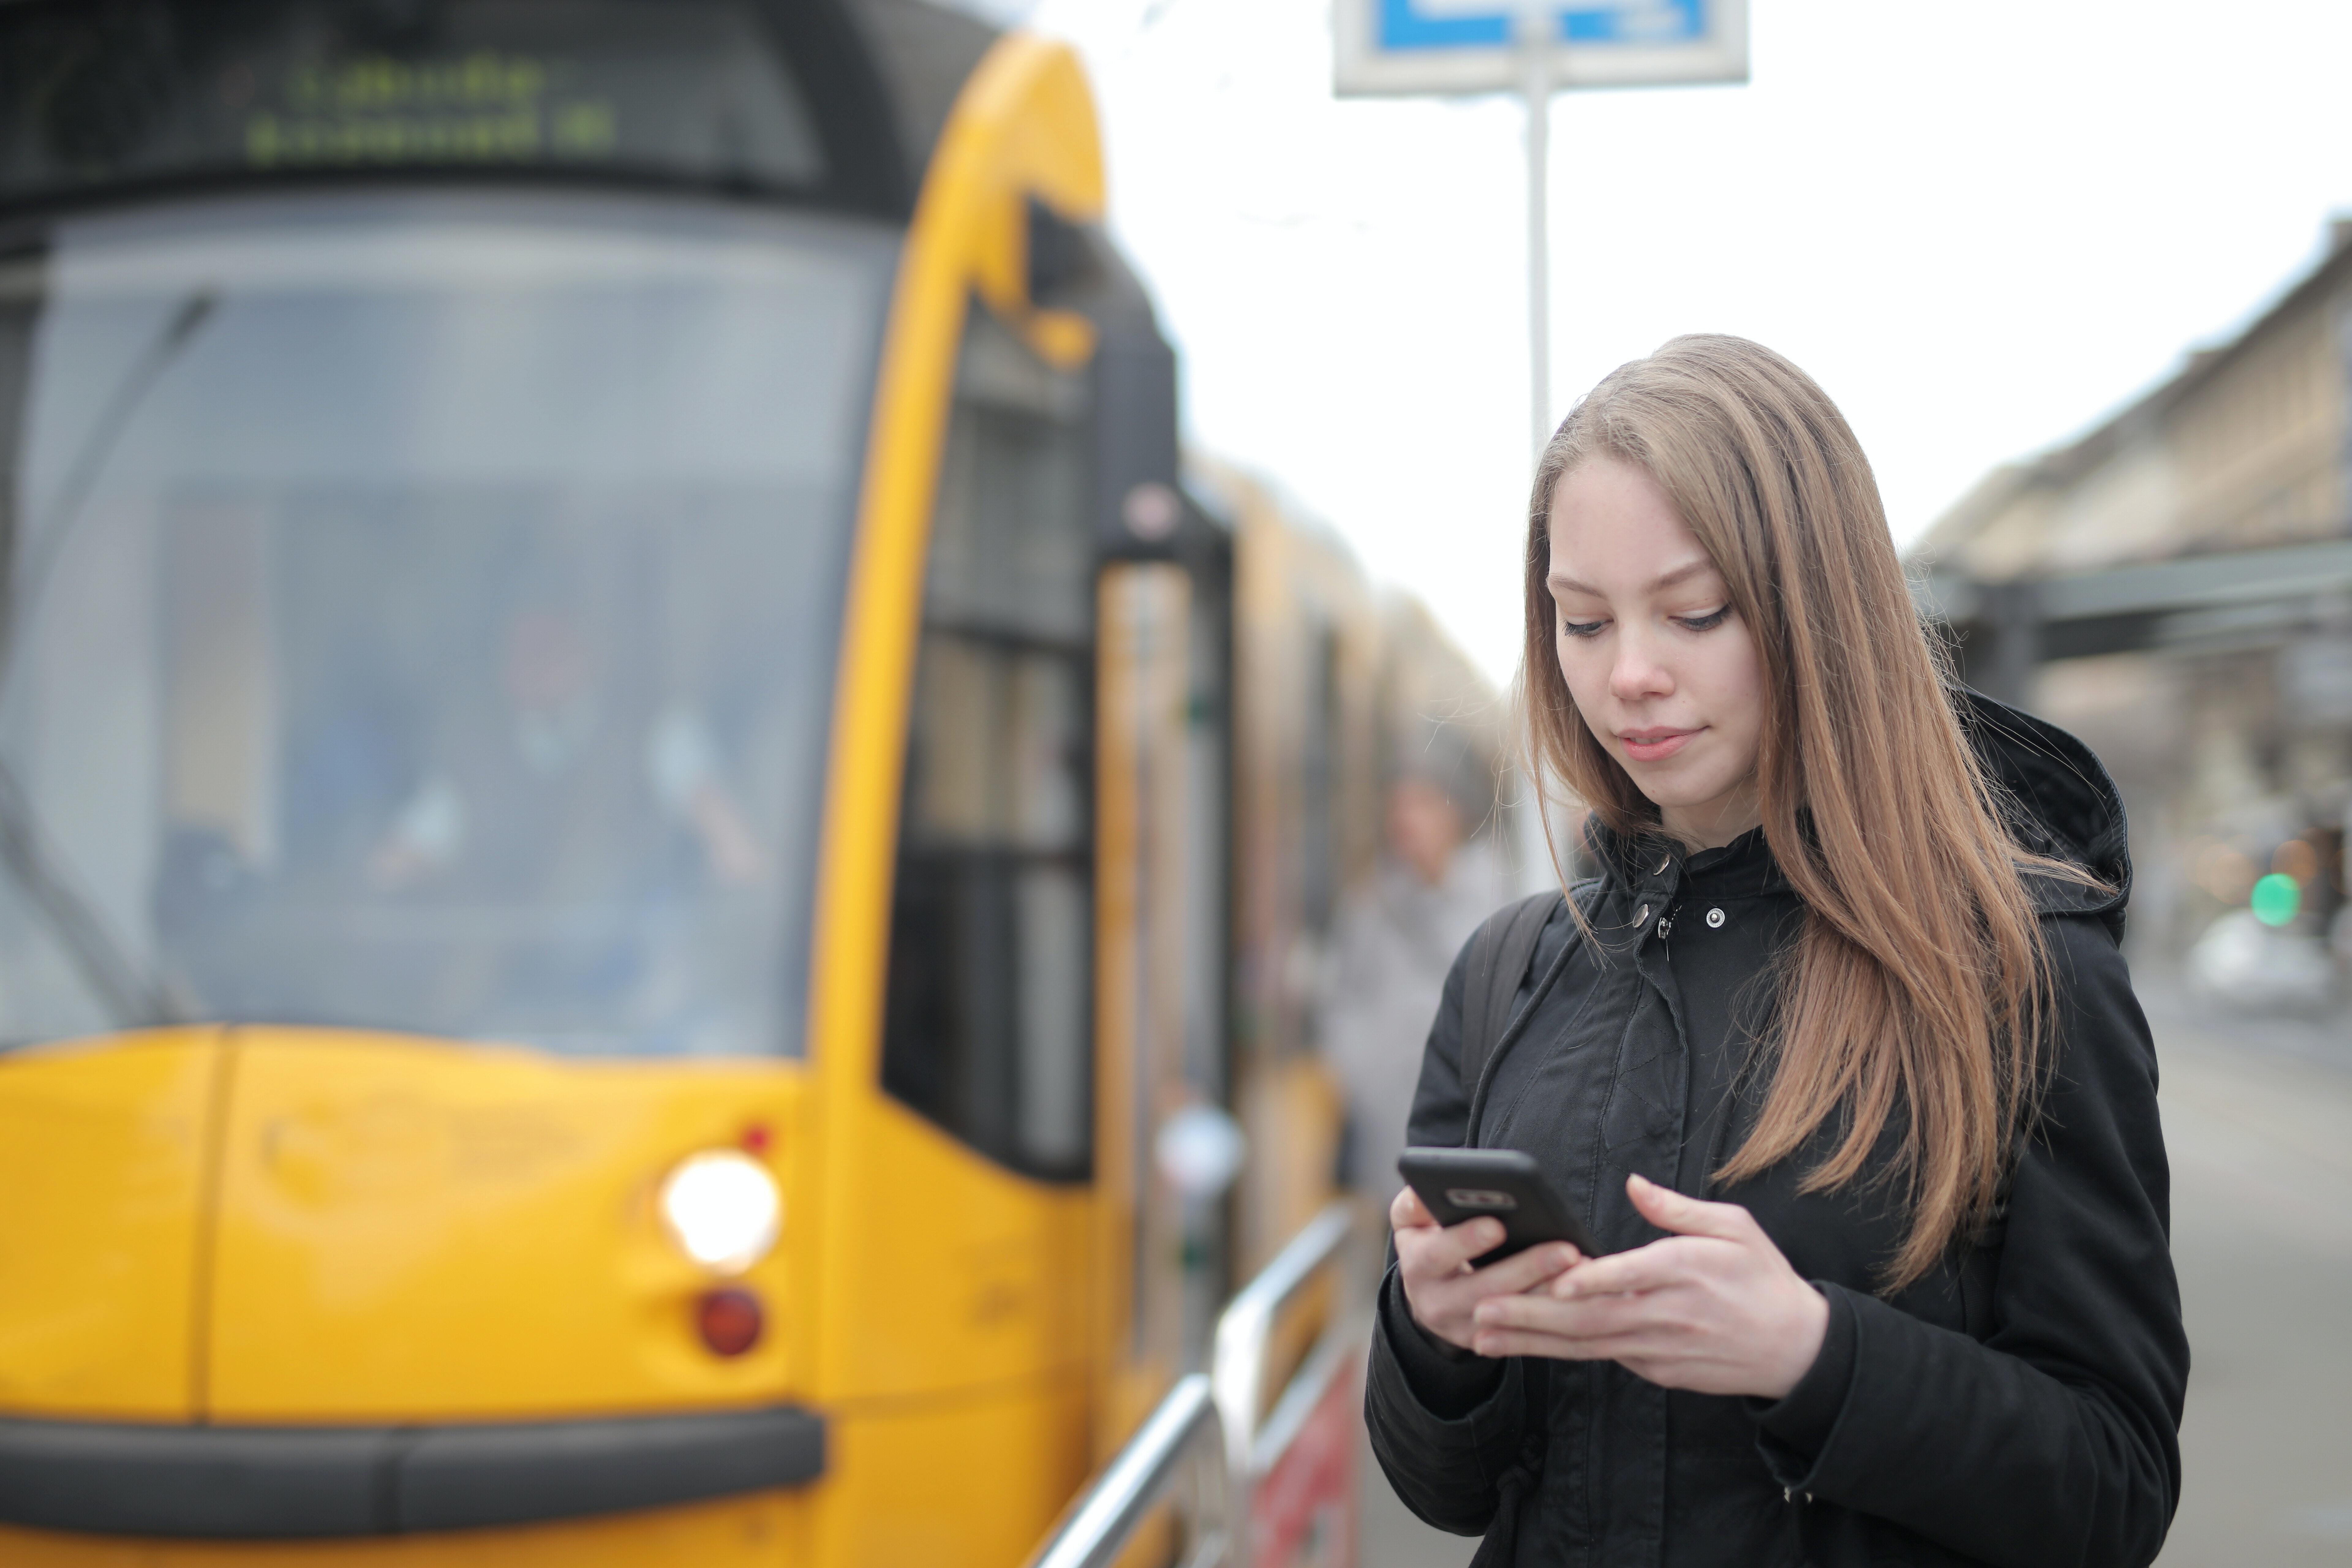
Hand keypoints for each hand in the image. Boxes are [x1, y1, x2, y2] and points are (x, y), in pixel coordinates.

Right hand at [1391, 1185, 1581, 1352]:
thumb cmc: (1428, 1246)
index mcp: (1417, 1267)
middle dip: (1527, 1269)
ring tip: (1581, 1268)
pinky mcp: (1491, 1343)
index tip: (1497, 1225)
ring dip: (1548, 1292)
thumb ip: (1414, 1204)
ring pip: (1512, 1315)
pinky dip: (1553, 1311)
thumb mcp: (1410, 1223)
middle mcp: (1437, 1303)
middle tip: (1564, 1250)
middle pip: (1484, 1290)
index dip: (1465, 1241)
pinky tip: (1579, 1291)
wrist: (1429, 1298)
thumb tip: (1422, 1189)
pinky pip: (1526, 1331)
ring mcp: (1465, 1328)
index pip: (1436, 1255)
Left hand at [1466, 1173, 1828, 1397]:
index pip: (1630, 1277)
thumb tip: (1634, 1183)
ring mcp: (1659, 1349)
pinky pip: (1603, 1358)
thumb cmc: (1763, 1278)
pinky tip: (1525, 1344)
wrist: (1796, 1348)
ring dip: (1533, 1340)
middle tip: (1482, 1308)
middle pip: (1590, 1318)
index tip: (1553, 1278)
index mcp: (1685, 1271)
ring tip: (1483, 1333)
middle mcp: (1666, 1315)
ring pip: (1586, 1345)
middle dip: (1532, 1315)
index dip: (1591, 1280)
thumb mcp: (1734, 1227)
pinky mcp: (1657, 1371)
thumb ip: (1678, 1209)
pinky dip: (1562, 1352)